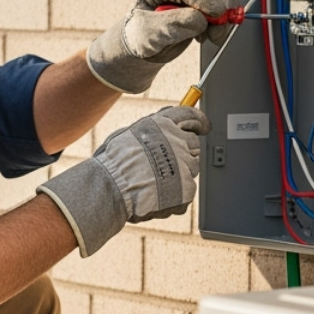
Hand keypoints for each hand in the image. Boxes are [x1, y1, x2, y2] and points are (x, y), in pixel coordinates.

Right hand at [35, 106, 209, 256]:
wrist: (110, 190)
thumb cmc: (112, 164)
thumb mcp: (126, 134)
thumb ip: (149, 129)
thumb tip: (161, 125)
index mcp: (164, 125)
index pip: (190, 116)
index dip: (199, 121)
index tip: (203, 126)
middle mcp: (179, 142)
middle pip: (192, 145)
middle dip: (181, 153)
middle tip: (161, 164)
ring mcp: (185, 167)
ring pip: (188, 170)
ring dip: (176, 175)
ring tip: (151, 183)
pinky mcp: (187, 190)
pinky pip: (185, 193)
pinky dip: (173, 197)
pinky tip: (154, 197)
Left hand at [86, 0, 237, 92]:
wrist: (145, 45)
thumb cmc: (141, 38)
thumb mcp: (148, 35)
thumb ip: (171, 26)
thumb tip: (199, 20)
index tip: (217, 14)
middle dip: (219, 6)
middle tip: (217, 31)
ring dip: (224, 14)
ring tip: (213, 36)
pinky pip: (225, 1)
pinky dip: (225, 17)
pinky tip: (212, 33)